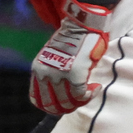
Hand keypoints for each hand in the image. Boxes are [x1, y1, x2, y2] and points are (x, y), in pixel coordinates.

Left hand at [29, 0, 111, 114]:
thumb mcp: (53, 58)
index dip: (50, 108)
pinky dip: (90, 95)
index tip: (63, 106)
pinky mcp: (74, 74)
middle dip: (67, 108)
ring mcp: (59, 74)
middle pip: (53, 105)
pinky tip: (96, 87)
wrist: (82, 24)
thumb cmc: (72, 39)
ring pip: (68, 102)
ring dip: (80, 101)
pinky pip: (81, 95)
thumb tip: (63, 92)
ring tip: (89, 93)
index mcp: (38, 69)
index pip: (37, 100)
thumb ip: (53, 73)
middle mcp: (45, 73)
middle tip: (78, 101)